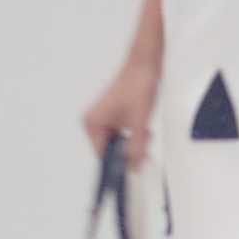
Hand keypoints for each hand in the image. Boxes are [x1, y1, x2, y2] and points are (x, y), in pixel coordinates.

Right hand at [83, 55, 160, 170]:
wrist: (145, 65)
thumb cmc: (137, 84)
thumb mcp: (138, 123)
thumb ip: (136, 149)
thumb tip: (134, 168)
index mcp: (93, 124)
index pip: (103, 156)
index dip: (117, 166)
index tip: (128, 173)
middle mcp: (94, 121)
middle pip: (111, 150)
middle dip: (128, 151)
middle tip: (142, 148)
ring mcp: (104, 118)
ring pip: (119, 143)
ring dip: (133, 142)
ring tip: (143, 130)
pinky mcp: (114, 115)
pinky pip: (123, 133)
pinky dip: (134, 134)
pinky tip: (142, 126)